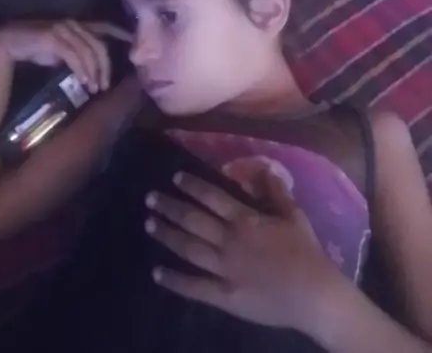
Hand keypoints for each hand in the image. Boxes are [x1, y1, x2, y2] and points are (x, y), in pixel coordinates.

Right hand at [0, 19, 131, 94]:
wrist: (10, 43)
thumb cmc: (37, 47)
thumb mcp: (62, 52)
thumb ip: (78, 55)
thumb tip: (92, 70)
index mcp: (78, 25)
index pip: (105, 26)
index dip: (120, 33)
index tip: (133, 43)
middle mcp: (73, 24)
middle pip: (99, 45)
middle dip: (106, 67)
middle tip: (105, 86)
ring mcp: (63, 29)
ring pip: (89, 52)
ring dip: (94, 72)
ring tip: (95, 88)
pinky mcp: (53, 38)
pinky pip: (74, 56)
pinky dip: (81, 69)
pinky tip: (84, 80)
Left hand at [145, 167, 339, 335]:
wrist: (314, 295)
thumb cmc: (306, 252)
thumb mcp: (294, 215)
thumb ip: (276, 191)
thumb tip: (263, 167)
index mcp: (245, 220)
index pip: (212, 197)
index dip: (192, 186)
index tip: (174, 178)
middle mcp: (229, 241)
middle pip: (193, 220)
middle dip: (170, 207)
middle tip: (149, 198)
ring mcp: (224, 269)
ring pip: (188, 248)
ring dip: (167, 235)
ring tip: (148, 224)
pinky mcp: (223, 295)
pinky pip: (194, 287)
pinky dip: (174, 280)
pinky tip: (156, 272)